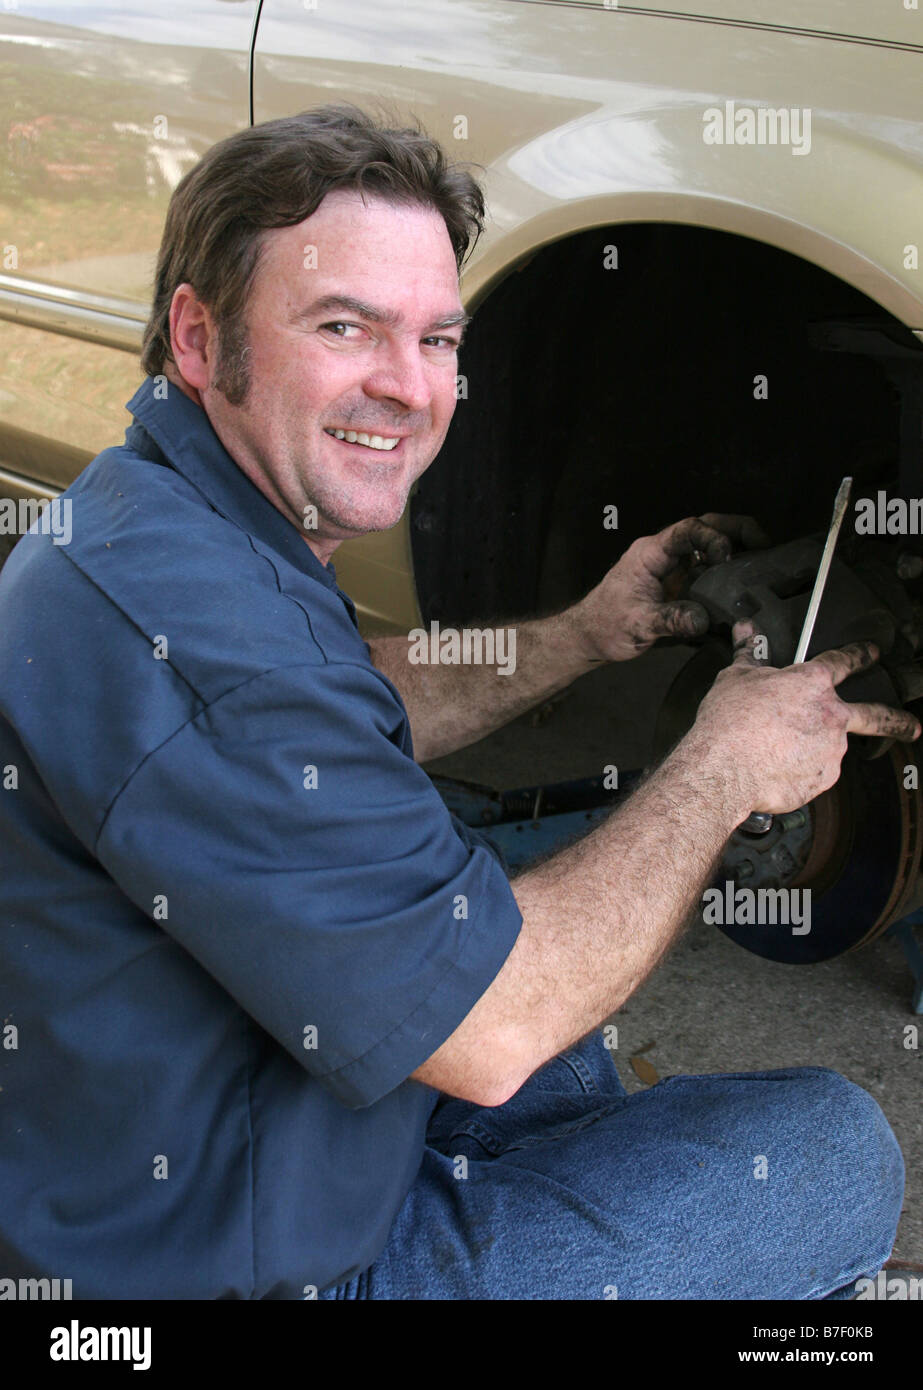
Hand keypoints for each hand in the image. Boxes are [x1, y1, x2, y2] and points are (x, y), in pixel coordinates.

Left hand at [574, 514, 769, 662]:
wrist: (590, 637)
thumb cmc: (605, 624)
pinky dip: (727, 574)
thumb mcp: (638, 624)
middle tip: (766, 545)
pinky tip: (743, 587)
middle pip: (706, 529)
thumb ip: (671, 620)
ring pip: (709, 548)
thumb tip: (702, 619)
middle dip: (737, 531)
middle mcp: (664, 555)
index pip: (688, 530)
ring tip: (763, 564)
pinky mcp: (678, 585)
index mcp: (651, 553)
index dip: (713, 537)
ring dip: (736, 551)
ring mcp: (673, 569)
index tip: (729, 556)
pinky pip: (707, 572)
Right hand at [689, 624, 921, 820]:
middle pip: (877, 715)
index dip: (860, 654)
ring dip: (815, 749)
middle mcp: (831, 715)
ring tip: (779, 752)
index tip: (871, 652)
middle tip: (912, 725)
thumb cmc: (730, 722)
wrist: (725, 767)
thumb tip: (744, 630)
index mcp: (813, 683)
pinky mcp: (823, 779)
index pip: (844, 661)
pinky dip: (800, 771)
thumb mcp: (736, 678)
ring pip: (831, 747)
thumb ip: (748, 653)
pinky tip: (776, 768)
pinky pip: (815, 774)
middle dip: (899, 720)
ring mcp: (831, 750)